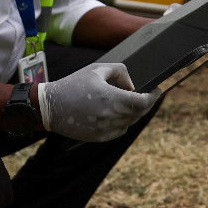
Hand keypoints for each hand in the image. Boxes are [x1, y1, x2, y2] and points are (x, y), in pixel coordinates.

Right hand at [37, 62, 158, 141]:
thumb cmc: (73, 85)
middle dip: (147, 103)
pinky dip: (124, 122)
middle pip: (139, 113)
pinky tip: (119, 114)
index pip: (142, 102)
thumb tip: (132, 86)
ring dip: (135, 113)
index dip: (153, 96)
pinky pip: (120, 131)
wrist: (50, 107)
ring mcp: (104, 129)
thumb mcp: (97, 69)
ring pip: (130, 122)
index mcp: (110, 98)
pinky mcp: (98, 137)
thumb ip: (120, 72)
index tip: (157, 89)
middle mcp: (109, 116)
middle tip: (148, 95)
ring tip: (131, 102)